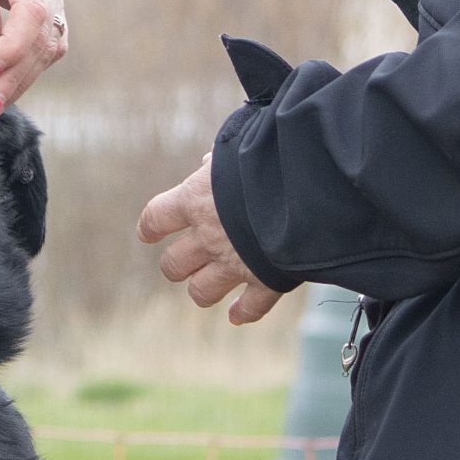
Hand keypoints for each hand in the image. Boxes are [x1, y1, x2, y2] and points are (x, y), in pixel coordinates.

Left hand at [137, 155, 282, 325]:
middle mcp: (207, 237)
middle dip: (177, 264)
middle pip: (173, 265)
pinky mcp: (266, 281)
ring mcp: (234, 264)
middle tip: (188, 258)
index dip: (151, 227)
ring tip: (209, 284)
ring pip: (201, 292)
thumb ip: (220, 157)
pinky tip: (237, 314)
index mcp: (195, 200)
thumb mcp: (237, 144)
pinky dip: (244, 313)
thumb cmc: (271, 155)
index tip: (149, 232)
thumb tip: (208, 162)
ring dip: (203, 289)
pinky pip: (250, 308)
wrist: (309, 186)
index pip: (155, 218)